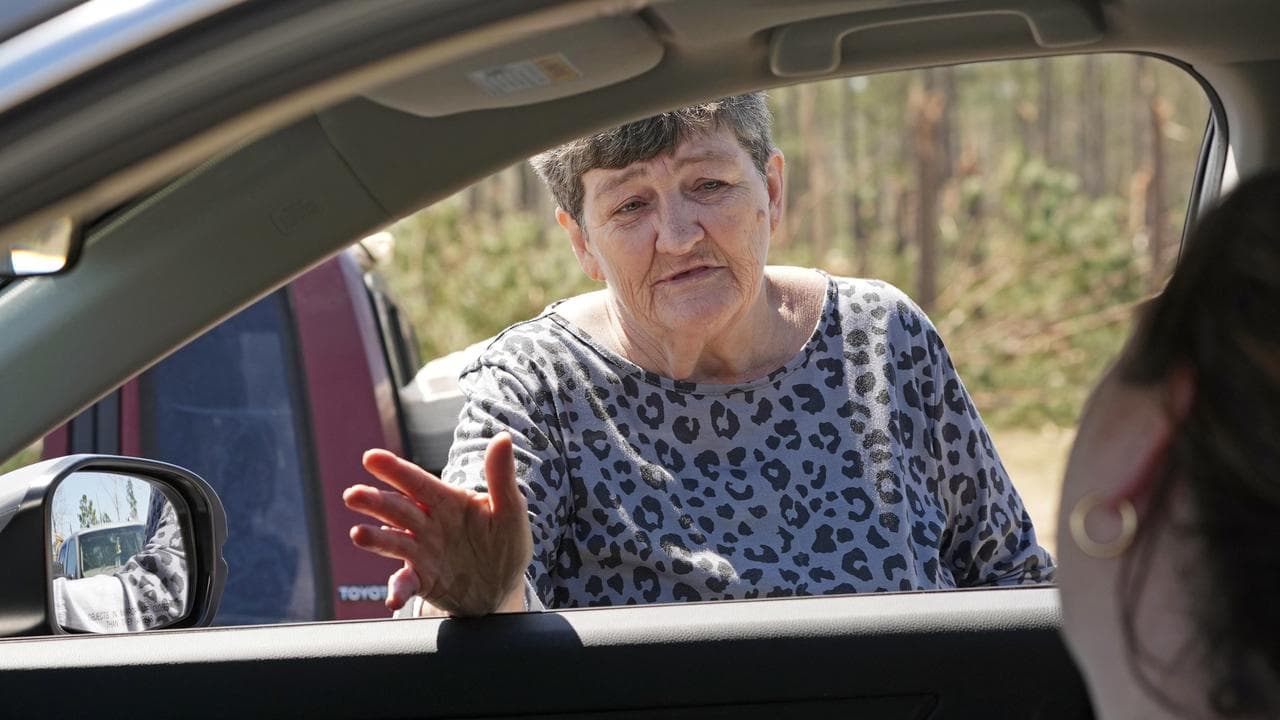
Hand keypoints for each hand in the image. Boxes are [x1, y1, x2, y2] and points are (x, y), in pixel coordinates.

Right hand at [342, 433, 532, 616]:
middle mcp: (428, 524)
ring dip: (376, 539)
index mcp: (447, 501)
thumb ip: (501, 477)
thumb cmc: (505, 542)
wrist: (501, 587)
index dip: (395, 470)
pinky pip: (407, 584)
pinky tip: (393, 597)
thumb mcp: (510, 510)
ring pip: (394, 542)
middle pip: (397, 509)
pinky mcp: (423, 580)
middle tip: (353, 494)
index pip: (418, 482)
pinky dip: (398, 589)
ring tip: (358, 534)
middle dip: (375, 501)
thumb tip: (502, 438)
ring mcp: (422, 552)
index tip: (372, 458)